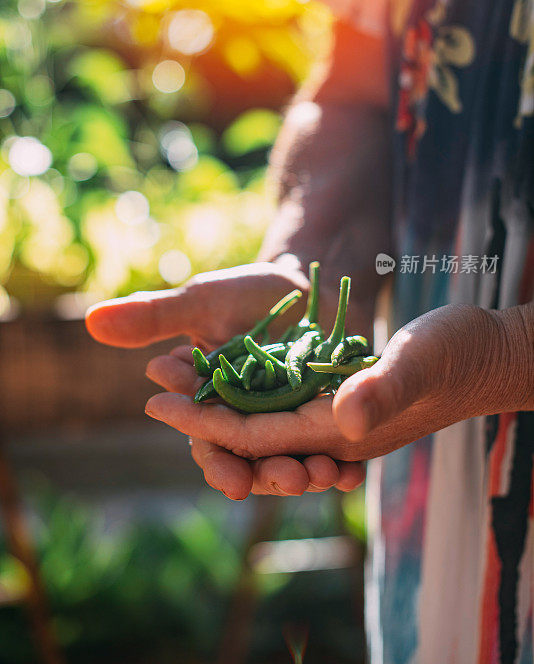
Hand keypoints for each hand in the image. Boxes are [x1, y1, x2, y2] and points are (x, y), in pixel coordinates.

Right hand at [85, 260, 372, 498]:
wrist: (304, 283)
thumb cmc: (244, 291)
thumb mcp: (201, 302)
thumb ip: (154, 318)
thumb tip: (92, 321)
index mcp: (213, 406)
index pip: (209, 443)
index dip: (219, 464)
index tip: (232, 481)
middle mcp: (250, 423)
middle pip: (256, 461)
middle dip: (270, 476)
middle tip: (291, 480)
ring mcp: (290, 424)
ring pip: (295, 459)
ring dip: (308, 474)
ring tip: (325, 476)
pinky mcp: (326, 418)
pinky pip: (334, 446)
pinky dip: (343, 462)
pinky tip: (355, 473)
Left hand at [143, 303, 531, 493]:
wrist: (488, 351)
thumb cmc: (458, 351)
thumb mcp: (421, 359)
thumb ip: (384, 389)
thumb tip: (342, 420)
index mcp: (342, 431)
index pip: (256, 436)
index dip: (203, 420)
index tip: (156, 398)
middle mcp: (334, 433)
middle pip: (251, 437)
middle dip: (200, 417)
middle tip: (154, 384)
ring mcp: (339, 419)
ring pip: (263, 423)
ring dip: (219, 405)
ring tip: (177, 377)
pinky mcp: (344, 401)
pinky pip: (285, 407)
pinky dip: (250, 394)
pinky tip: (227, 375)